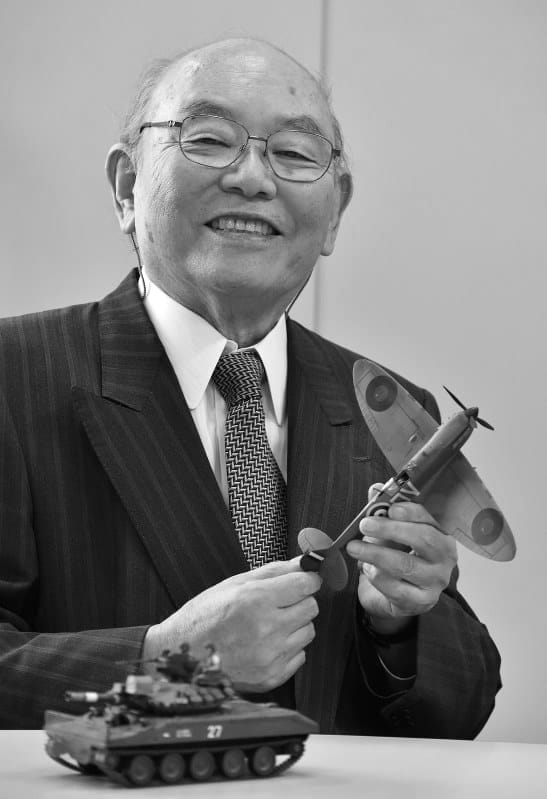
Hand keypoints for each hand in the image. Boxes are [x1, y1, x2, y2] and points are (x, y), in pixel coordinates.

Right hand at [143, 558, 320, 692]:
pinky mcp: (271, 677)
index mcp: (255, 600)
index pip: (306, 584)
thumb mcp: (232, 584)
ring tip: (268, 624)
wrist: (179, 660)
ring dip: (294, 625)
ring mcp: (270, 656)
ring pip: (308, 632)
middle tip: (278, 602)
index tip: (303, 580)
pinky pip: (299, 656)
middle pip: (311, 607)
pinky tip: (266, 644)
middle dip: (299, 600)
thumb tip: (302, 563)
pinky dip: (288, 648)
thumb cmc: (202, 618)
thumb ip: (272, 572)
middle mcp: (266, 629)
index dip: (307, 579)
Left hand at [346, 487, 456, 631]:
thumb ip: (383, 511)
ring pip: (405, 564)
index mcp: (440, 536)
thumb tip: (375, 488)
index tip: (390, 508)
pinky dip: (377, 576)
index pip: (428, 519)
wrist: (396, 598)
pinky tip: (367, 569)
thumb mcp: (390, 533)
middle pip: (423, 539)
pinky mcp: (420, 602)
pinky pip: (396, 588)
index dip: (409, 512)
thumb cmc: (396, 558)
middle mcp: (444, 559)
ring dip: (375, 553)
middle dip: (390, 529)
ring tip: (354, 548)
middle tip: (364, 525)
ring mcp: (435, 582)